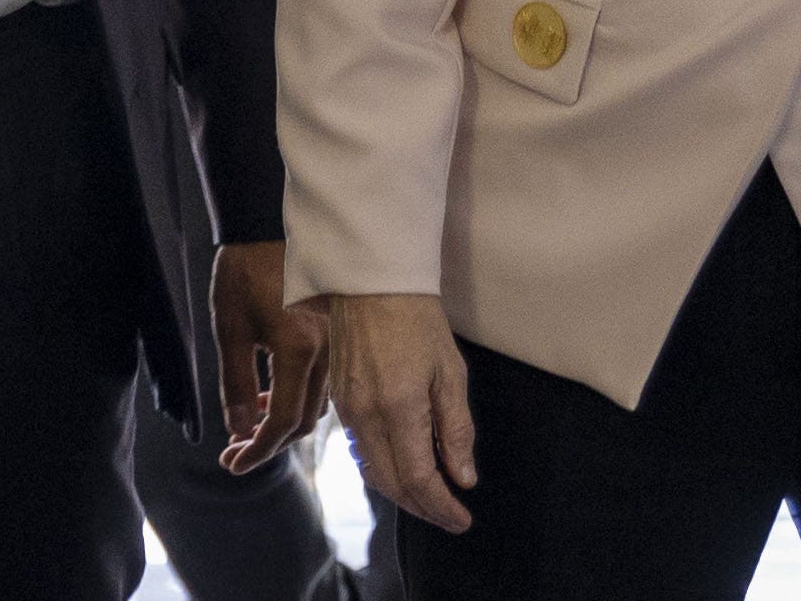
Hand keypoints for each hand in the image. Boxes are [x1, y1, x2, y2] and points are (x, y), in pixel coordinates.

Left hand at [213, 240, 329, 471]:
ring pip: (317, 404)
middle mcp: (327, 351)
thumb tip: (240, 432)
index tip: (232, 464)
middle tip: (235, 451)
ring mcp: (338, 344)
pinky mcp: (339, 336)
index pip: (283, 422)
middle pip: (305, 421)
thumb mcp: (230, 329)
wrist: (270, 223)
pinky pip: (323, 383)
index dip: (257, 450)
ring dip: (284, 422)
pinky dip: (298, 398)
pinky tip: (273, 394)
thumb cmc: (246, 269)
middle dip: (269, 442)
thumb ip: (236, 385)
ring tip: (250, 423)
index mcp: (298, 349)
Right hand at [321, 292, 475, 532]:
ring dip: (402, 493)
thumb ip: (456, 429)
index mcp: (398, 407)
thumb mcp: (450, 371)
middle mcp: (365, 416)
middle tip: (450, 515)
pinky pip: (359, 451)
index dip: (442, 508)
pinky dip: (383, 469)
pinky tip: (404, 466)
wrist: (370, 281)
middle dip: (423, 508)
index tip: (462, 519)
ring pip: (372, 472)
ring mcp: (347, 410)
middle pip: (392, 485)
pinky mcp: (338, 401)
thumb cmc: (416, 319)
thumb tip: (463, 478)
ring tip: (431, 497)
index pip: (419, 480)